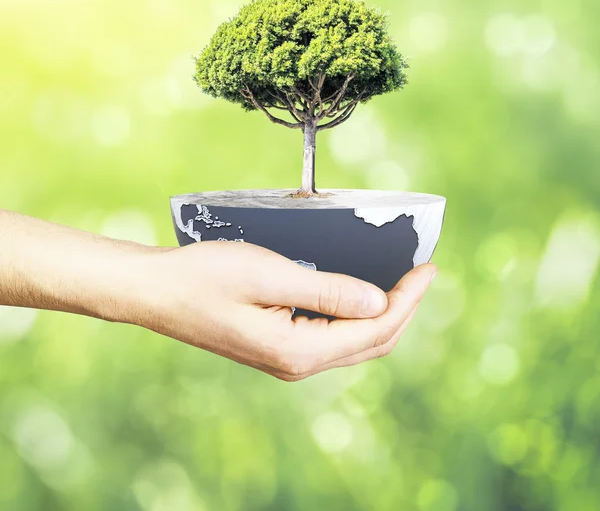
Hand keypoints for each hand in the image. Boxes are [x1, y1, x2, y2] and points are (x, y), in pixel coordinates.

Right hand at [130, 241, 436, 380]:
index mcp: (298, 349)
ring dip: (383, 314)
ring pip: (353, 342)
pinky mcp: (278, 346)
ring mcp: (287, 358)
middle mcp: (297, 363)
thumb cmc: (206, 276)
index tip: (428, 268)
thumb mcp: (271, 275)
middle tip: (423, 274)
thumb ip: (327, 290)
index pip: (374, 329)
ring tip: (402, 284)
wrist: (158, 291)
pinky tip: (361, 295)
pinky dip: (356, 317)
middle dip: (403, 308)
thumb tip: (379, 302)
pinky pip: (333, 338)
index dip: (408, 298)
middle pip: (370, 342)